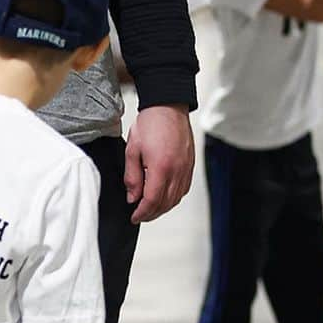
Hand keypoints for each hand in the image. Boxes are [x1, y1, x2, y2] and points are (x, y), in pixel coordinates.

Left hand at [124, 105, 194, 223]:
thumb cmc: (150, 123)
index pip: (152, 200)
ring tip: (150, 208)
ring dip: (163, 207)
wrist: (168, 105)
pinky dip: (173, 197)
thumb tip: (132, 197)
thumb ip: (132, 176)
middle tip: (139, 215)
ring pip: (176, 198)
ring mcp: (186, 168)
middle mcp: (177, 171)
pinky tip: (164, 196)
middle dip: (151, 213)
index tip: (134, 217)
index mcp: (161, 167)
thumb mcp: (132, 149)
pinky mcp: (190, 165)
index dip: (142, 213)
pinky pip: (183, 189)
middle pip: (165, 203)